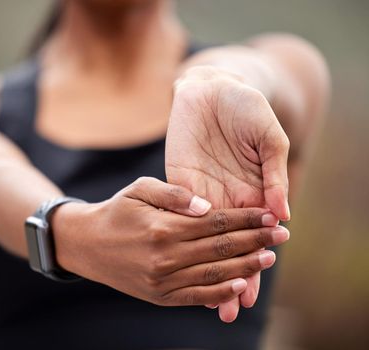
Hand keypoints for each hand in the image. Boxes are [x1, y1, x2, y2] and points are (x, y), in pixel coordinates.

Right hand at [52, 177, 287, 306]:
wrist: (87, 244)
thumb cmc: (116, 211)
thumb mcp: (139, 189)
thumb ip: (173, 194)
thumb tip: (206, 206)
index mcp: (163, 226)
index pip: (216, 223)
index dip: (247, 219)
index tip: (270, 215)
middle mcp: (166, 256)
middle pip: (221, 249)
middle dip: (255, 241)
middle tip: (282, 236)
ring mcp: (162, 280)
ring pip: (214, 275)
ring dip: (246, 267)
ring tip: (269, 258)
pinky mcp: (159, 296)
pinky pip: (196, 297)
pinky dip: (220, 294)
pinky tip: (241, 286)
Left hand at [166, 66, 290, 320]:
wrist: (212, 87)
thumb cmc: (247, 108)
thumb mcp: (268, 139)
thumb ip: (274, 176)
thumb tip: (282, 215)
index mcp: (254, 191)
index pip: (255, 235)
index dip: (254, 262)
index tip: (251, 291)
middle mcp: (228, 198)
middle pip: (229, 245)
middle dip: (231, 276)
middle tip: (231, 310)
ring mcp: (201, 192)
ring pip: (203, 238)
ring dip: (205, 266)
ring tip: (208, 299)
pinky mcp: (178, 182)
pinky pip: (179, 214)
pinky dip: (182, 238)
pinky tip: (180, 262)